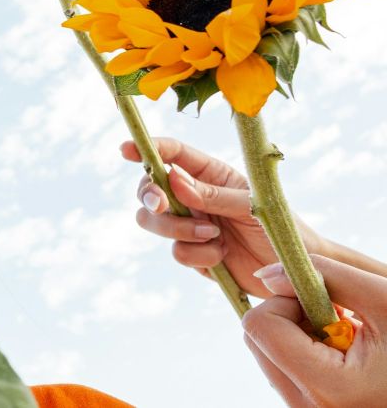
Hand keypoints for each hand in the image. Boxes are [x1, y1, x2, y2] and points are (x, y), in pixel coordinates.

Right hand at [123, 137, 324, 297]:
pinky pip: (177, 252)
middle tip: (162, 206)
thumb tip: (173, 178)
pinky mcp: (194, 254)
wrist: (295, 273)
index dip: (146, 149)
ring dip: (177, 229)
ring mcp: (191, 225)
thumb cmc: (282, 229)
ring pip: (153, 222)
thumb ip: (212, 194)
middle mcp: (195, 197)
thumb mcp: (251, 206)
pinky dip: (197, 255)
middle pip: (150, 189)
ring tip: (212, 236)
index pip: (172, 154)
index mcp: (211, 174)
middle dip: (151, 197)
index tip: (126, 150)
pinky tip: (221, 256)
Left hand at [243, 255, 386, 406]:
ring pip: (266, 354)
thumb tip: (266, 273)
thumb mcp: (384, 300)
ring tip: (347, 335)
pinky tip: (345, 351)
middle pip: (256, 340)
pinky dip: (304, 350)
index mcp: (329, 388)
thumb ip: (327, 277)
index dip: (286, 300)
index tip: (324, 298)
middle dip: (289, 316)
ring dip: (297, 332)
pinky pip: (283, 370)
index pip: (261, 327)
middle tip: (338, 315)